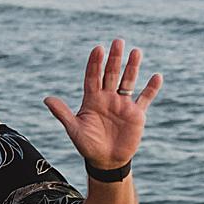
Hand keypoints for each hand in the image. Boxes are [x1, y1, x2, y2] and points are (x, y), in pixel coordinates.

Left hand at [43, 38, 161, 169]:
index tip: (98, 49)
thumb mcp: (74, 129)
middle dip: (114, 59)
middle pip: (111, 74)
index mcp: (92, 99)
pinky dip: (151, 89)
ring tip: (136, 51)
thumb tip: (46, 99)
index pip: (93, 77)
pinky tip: (156, 76)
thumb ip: (62, 113)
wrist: (106, 161)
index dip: (95, 63)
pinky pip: (145, 98)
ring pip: (128, 81)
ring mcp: (123, 104)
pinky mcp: (136, 114)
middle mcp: (107, 98)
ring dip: (132, 67)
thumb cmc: (88, 145)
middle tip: (117, 41)